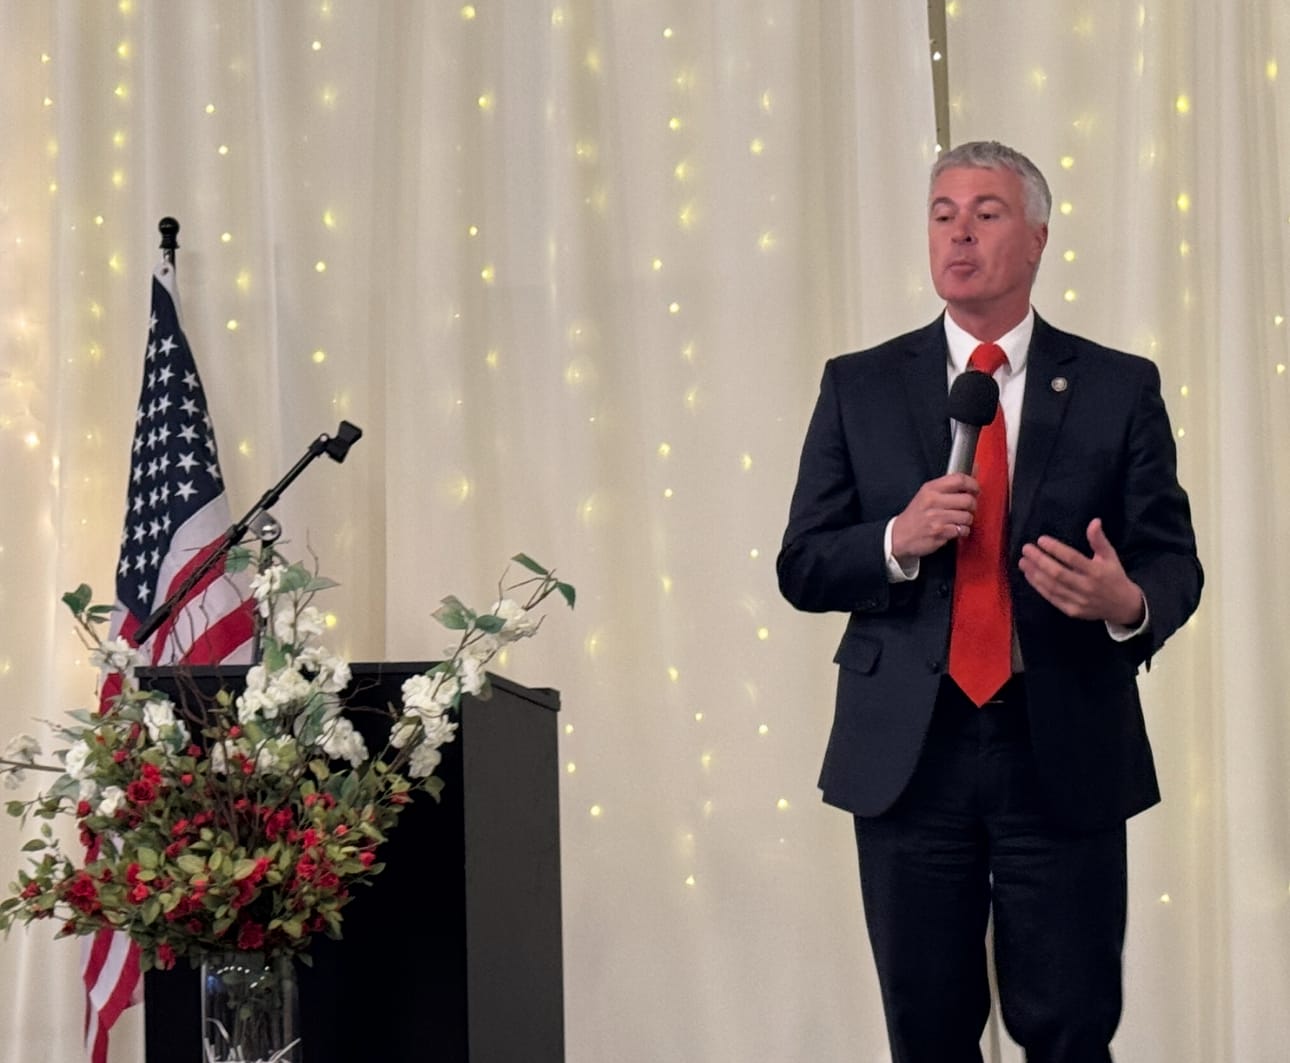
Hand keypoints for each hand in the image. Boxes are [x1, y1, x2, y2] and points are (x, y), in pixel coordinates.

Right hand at [890, 473, 978, 561]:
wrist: (899, 536)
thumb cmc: (916, 515)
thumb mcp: (927, 494)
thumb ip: (950, 484)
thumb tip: (974, 468)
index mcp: (930, 489)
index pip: (959, 479)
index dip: (973, 484)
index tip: (975, 489)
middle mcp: (933, 501)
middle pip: (967, 499)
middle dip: (972, 506)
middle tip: (968, 509)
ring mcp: (936, 517)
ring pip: (967, 516)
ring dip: (967, 521)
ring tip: (958, 521)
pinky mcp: (940, 532)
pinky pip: (962, 530)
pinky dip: (962, 532)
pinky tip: (954, 530)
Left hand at [1018, 518, 1145, 625]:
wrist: (1123, 607)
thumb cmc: (1114, 576)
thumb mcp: (1110, 557)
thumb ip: (1099, 540)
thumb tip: (1094, 521)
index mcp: (1097, 571)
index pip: (1072, 558)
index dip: (1055, 549)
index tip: (1041, 540)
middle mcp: (1087, 587)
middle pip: (1058, 573)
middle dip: (1039, 560)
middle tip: (1026, 549)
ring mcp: (1079, 601)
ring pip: (1052, 586)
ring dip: (1035, 573)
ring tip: (1023, 561)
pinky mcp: (1072, 610)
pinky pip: (1052, 598)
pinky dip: (1038, 587)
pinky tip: (1029, 576)